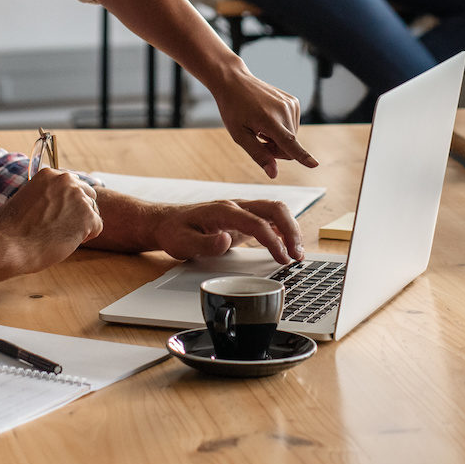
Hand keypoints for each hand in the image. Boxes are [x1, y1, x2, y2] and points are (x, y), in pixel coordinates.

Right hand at [0, 168, 103, 268]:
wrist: (11, 246)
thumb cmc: (11, 228)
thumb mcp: (24, 198)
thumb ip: (43, 194)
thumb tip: (53, 199)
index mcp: (50, 174)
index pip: (72, 184)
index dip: (67, 202)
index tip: (57, 214)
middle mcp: (66, 180)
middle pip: (88, 194)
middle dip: (78, 211)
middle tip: (60, 227)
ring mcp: (79, 197)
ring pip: (93, 211)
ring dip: (81, 225)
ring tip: (59, 235)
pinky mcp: (88, 217)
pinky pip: (97, 227)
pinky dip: (86, 237)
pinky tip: (67, 241)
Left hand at [147, 199, 303, 264]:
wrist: (166, 222)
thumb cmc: (174, 231)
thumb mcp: (182, 242)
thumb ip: (204, 243)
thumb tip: (225, 240)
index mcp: (223, 210)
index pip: (256, 222)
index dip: (273, 240)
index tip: (282, 257)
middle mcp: (236, 206)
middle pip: (274, 208)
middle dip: (291, 230)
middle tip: (297, 255)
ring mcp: (241, 210)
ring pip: (275, 211)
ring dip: (290, 229)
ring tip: (297, 253)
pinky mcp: (243, 218)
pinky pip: (270, 218)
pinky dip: (283, 229)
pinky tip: (288, 245)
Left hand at [211, 65, 315, 177]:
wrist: (235, 82)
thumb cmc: (233, 108)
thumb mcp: (239, 135)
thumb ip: (258, 154)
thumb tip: (273, 174)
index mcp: (269, 119)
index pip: (289, 143)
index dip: (302, 156)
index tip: (315, 164)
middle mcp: (284, 110)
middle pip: (289, 146)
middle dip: (275, 149)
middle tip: (258, 138)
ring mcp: (291, 104)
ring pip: (292, 138)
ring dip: (278, 138)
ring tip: (262, 127)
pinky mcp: (293, 101)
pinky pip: (293, 126)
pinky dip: (282, 128)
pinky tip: (269, 119)